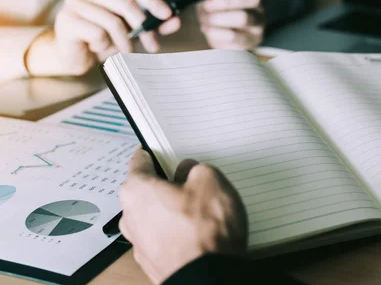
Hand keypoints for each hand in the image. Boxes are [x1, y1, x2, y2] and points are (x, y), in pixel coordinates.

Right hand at [27, 0, 180, 75]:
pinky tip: (97, 48)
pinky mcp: (66, 20)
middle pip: (125, 2)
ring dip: (125, 41)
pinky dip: (104, 45)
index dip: (153, 1)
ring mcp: (74, 1)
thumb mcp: (133, 31)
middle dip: (144, 26)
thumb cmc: (104, 38)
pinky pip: (97, 33)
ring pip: (113, 20)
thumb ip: (153, 24)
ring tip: (125, 50)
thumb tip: (175, 20)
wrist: (75, 56)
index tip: (167, 16)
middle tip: (153, 45)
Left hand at [119, 149, 247, 283]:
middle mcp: (131, 217)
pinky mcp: (153, 262)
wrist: (207, 277)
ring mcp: (140, 243)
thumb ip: (196, 168)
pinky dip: (177, 233)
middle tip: (193, 181)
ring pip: (154, 215)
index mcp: (137, 191)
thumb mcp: (210, 180)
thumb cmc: (204, 231)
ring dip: (172, 210)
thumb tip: (190, 172)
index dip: (155, 152)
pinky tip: (198, 233)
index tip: (162, 149)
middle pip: (147, 190)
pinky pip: (163, 237)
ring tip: (202, 211)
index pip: (139, 161)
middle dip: (167, 184)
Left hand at [196, 0, 265, 49]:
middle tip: (206, 5)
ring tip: (203, 19)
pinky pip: (236, 36)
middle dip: (226, 1)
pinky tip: (207, 29)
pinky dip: (217, 32)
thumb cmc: (220, 8)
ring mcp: (260, 24)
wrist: (224, 33)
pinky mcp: (253, 40)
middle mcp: (262, 4)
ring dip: (219, 18)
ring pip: (244, 18)